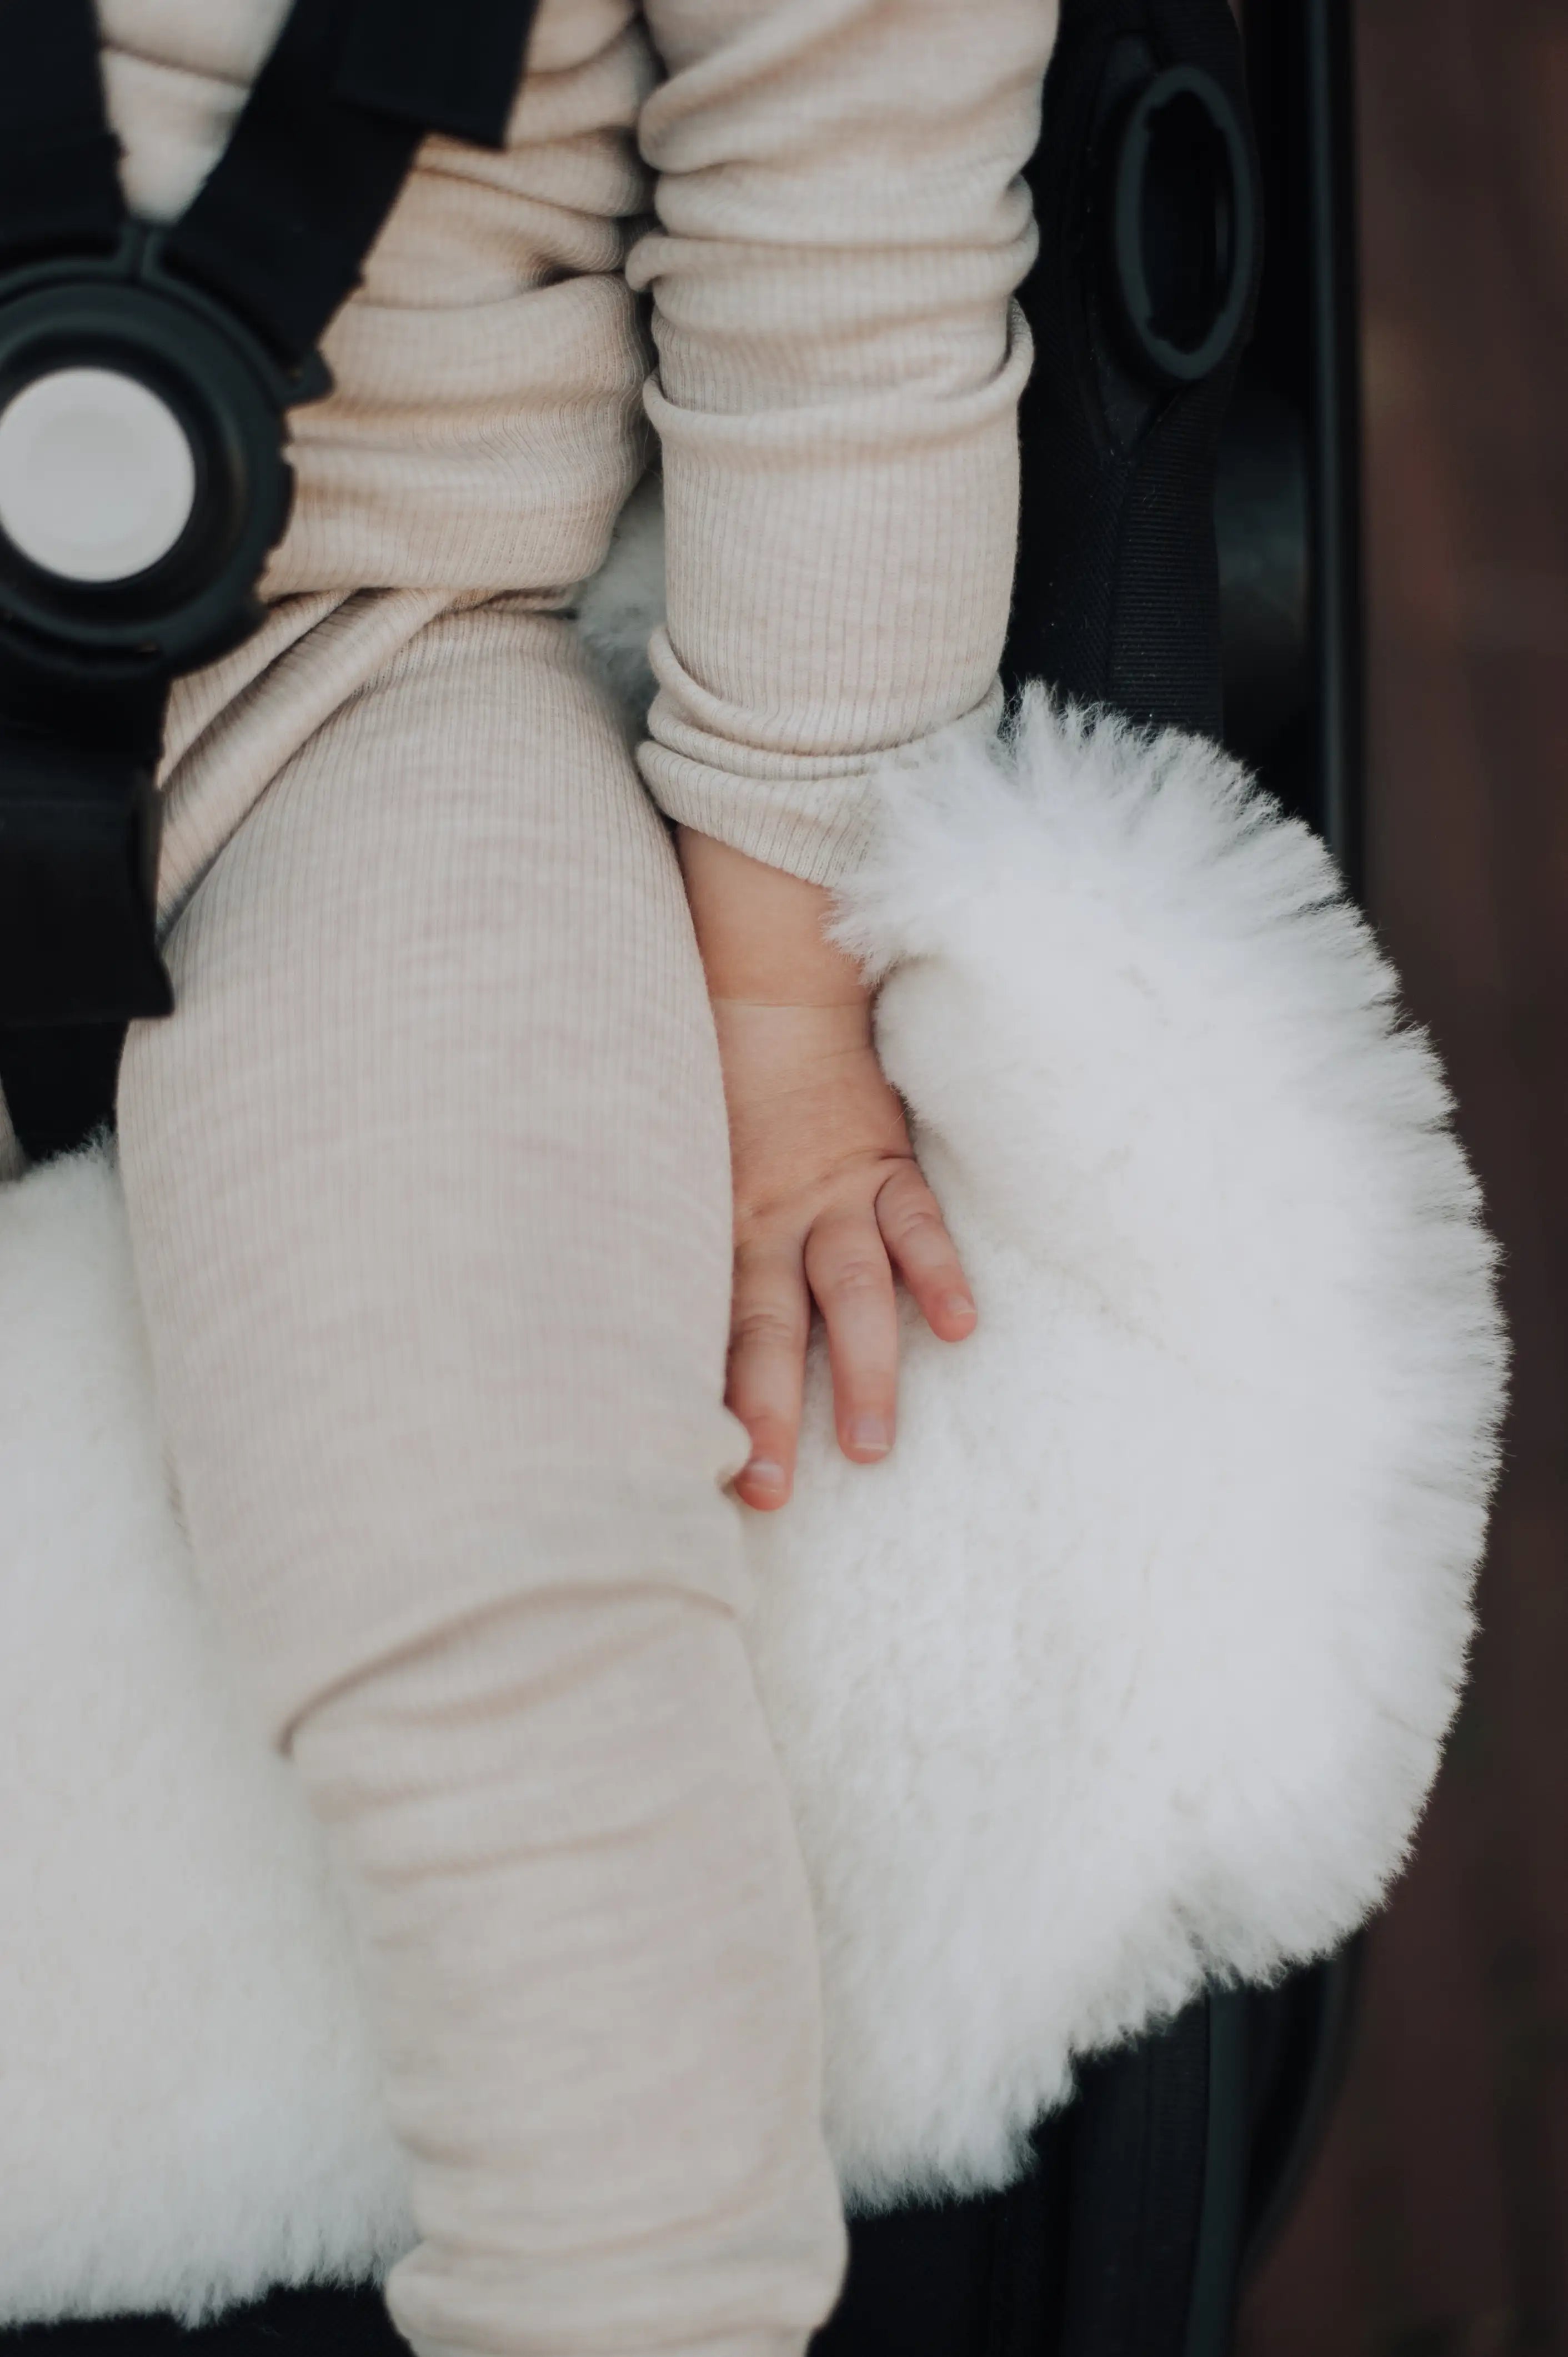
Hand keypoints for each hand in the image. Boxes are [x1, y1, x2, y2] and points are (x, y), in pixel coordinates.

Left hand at [679, 830, 975, 1512]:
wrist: (766, 989)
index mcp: (715, 1225)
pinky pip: (917, 1223)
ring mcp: (834, 1194)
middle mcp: (771, 1220)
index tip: (703, 1473)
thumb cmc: (709, 1085)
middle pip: (770, 1329)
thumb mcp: (673, 1161)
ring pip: (850, 1290)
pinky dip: (938, 1271)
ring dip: (862, 1369)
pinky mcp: (885, 1165)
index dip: (708, 1401)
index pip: (708, 1329)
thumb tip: (625, 1330)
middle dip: (771, 1414)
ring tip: (871, 1445)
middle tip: (771, 1492)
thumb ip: (672, 1238)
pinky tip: (961, 1326)